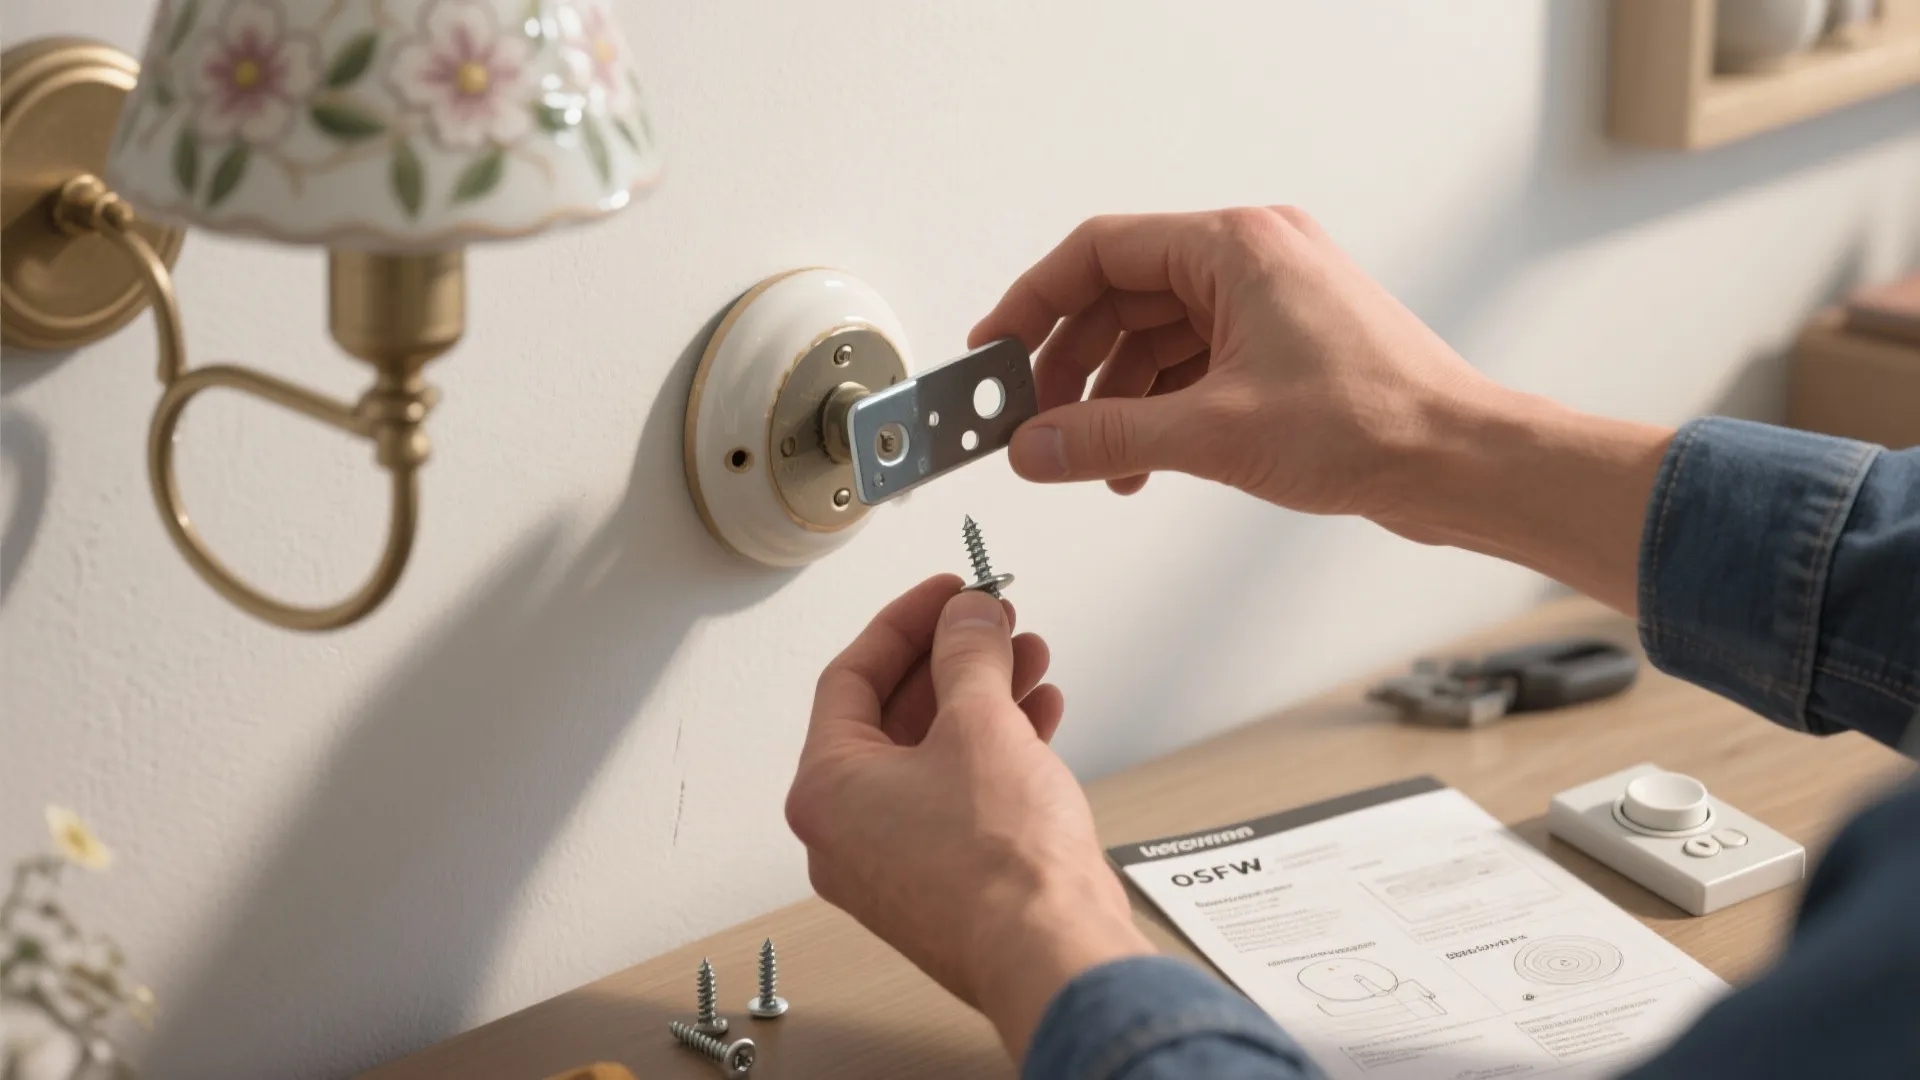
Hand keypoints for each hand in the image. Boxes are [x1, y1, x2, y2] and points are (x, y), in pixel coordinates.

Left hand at [786, 576, 1152, 1058]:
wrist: (1052, 955)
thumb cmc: (1000, 867)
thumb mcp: (980, 724)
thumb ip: (968, 654)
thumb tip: (966, 616)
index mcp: (826, 790)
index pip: (851, 676)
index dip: (905, 622)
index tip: (948, 592)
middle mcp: (848, 832)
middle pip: (894, 714)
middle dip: (953, 658)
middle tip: (994, 620)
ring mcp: (896, 863)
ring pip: (933, 754)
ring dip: (983, 698)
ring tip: (1030, 658)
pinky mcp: (944, 883)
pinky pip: (959, 796)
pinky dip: (995, 750)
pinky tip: (1040, 714)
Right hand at [971, 206, 1498, 511]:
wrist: (1459, 464)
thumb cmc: (1375, 423)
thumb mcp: (1213, 433)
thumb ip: (1108, 436)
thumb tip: (1034, 445)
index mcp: (1235, 246)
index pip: (1099, 253)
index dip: (1034, 301)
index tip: (993, 349)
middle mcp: (1251, 260)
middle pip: (1121, 297)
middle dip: (1070, 364)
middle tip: (1031, 418)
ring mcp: (1269, 303)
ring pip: (1154, 337)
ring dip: (1113, 398)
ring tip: (1087, 458)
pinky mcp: (1282, 347)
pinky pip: (1192, 364)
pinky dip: (1156, 409)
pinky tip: (1138, 463)